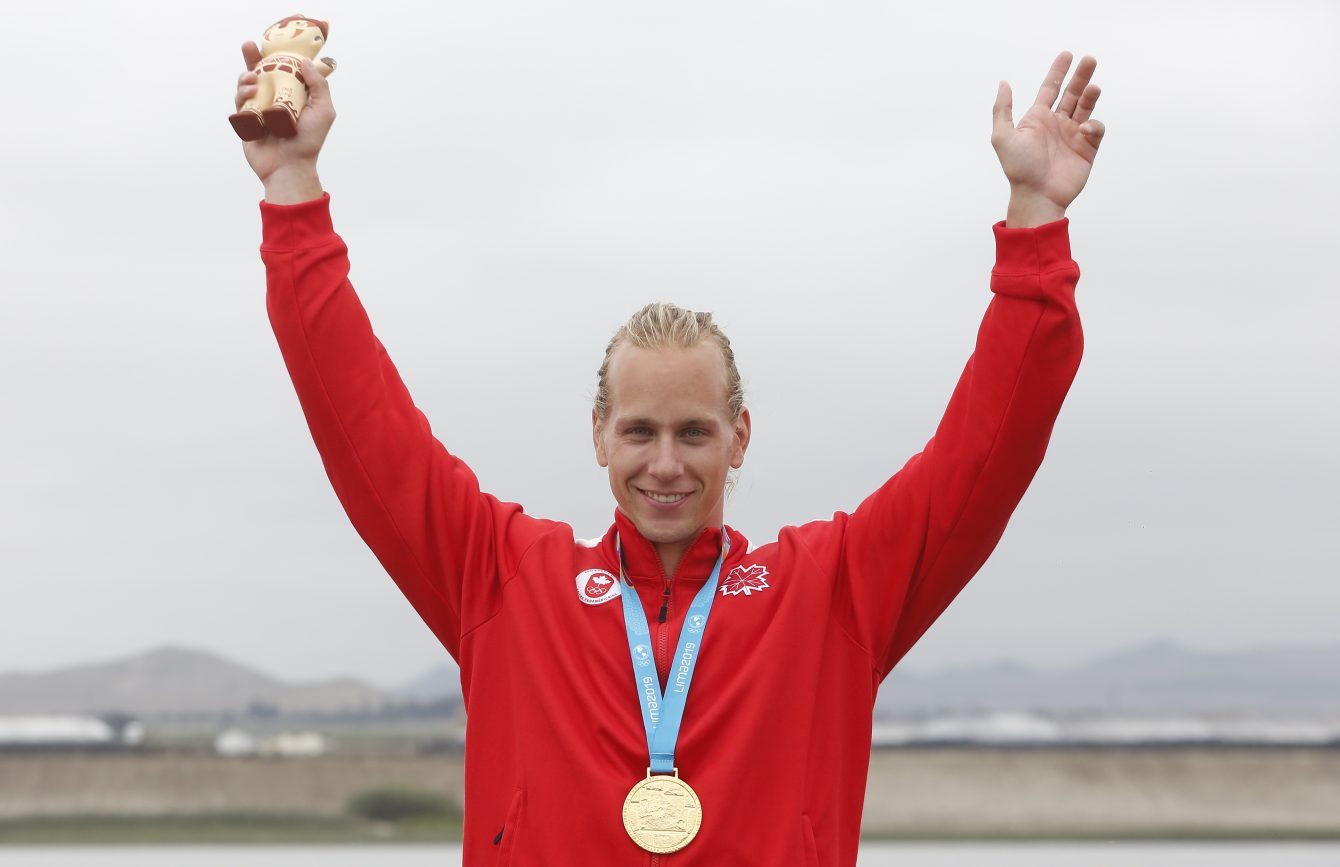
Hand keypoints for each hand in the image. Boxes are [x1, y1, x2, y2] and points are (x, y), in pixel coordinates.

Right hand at [234, 41, 334, 203]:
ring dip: (246, 77)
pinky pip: (239, 102)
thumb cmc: (308, 141)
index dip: (275, 55)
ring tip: (252, 80)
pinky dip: (242, 94)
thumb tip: (305, 61)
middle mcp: (274, 100)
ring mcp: (259, 109)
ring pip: (247, 85)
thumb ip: (318, 86)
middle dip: (252, 57)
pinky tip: (249, 92)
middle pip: (260, 72)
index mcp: (292, 95)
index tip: (270, 43)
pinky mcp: (246, 120)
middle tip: (249, 46)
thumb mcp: (323, 111)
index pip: (282, 70)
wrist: (289, 166)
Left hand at [992, 52, 1104, 218]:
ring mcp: (1072, 135)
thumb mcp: (1002, 136)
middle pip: (1072, 93)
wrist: (1037, 195)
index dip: (1058, 71)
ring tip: (1093, 87)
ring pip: (1086, 107)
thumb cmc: (1018, 168)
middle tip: (1090, 60)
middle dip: (1081, 76)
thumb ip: (1002, 109)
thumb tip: (1004, 83)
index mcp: (1038, 118)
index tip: (1067, 55)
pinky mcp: (1087, 149)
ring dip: (1090, 94)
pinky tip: (1085, 129)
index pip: (1050, 88)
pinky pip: (1095, 130)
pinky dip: (1093, 126)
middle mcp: (1056, 124)